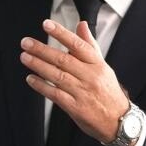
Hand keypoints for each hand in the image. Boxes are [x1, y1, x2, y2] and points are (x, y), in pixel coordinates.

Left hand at [20, 19, 126, 142]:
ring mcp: (83, 92)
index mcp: (98, 64)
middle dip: (42, 50)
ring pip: (57, 76)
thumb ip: (89, 46)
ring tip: (25, 57)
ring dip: (38, 66)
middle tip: (26, 42)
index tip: (47, 24)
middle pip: (63, 60)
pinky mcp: (76, 108)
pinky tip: (31, 79)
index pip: (78, 45)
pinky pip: (55, 94)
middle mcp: (91, 77)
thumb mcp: (103, 66)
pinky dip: (42, 86)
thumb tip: (81, 24)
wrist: (120, 121)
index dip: (62, 33)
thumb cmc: (108, 92)